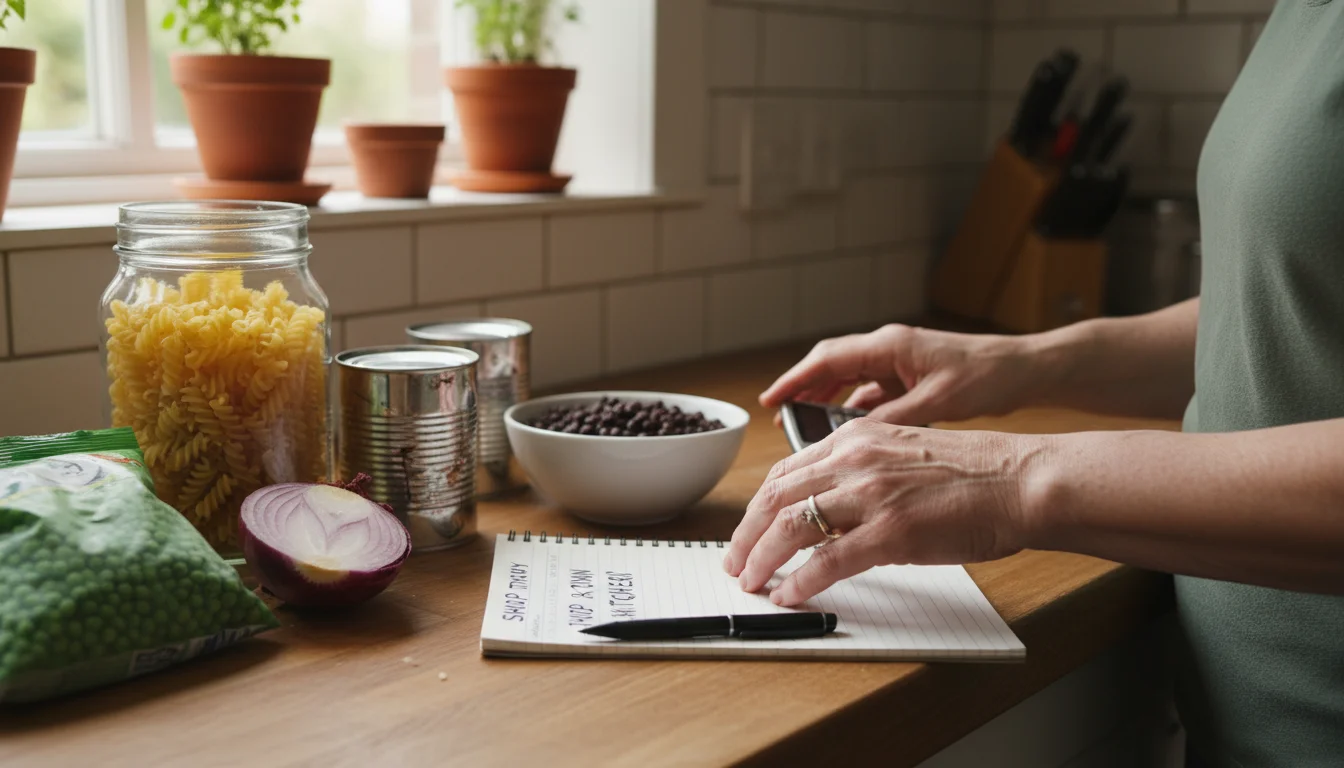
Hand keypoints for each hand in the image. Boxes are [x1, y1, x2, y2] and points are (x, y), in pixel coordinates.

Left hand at [724, 419, 1044, 605]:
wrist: (1021, 479)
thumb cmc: (974, 473)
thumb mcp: (903, 454)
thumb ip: (862, 472)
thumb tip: (828, 510)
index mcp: (855, 438)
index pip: (785, 473)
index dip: (757, 507)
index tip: (746, 530)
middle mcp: (855, 459)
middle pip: (775, 498)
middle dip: (745, 535)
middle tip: (733, 562)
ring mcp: (871, 495)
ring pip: (789, 527)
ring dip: (761, 560)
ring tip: (750, 582)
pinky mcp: (890, 532)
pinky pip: (827, 561)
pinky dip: (798, 581)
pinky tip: (788, 595)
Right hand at [760, 324, 1041, 425]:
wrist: (1025, 370)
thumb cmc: (987, 377)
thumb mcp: (938, 402)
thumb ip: (893, 419)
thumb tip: (852, 438)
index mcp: (890, 346)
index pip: (828, 359)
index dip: (795, 380)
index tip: (770, 399)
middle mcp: (889, 349)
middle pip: (831, 367)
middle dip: (803, 390)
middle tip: (778, 415)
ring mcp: (899, 363)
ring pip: (849, 381)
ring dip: (826, 401)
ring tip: (804, 427)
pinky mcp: (910, 378)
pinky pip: (871, 393)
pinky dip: (854, 411)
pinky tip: (847, 433)